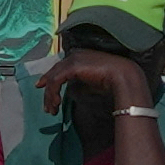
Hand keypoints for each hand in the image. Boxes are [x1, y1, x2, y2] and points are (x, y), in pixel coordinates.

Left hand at [34, 45, 153, 120]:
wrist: (122, 75)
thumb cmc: (112, 79)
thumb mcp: (91, 82)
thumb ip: (79, 83)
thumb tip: (70, 92)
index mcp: (80, 56)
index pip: (60, 67)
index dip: (49, 77)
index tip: (42, 87)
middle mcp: (75, 55)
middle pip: (54, 72)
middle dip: (47, 89)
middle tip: (46, 105)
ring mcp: (73, 59)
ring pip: (53, 77)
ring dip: (50, 95)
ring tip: (52, 109)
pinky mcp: (72, 67)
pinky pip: (56, 80)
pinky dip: (53, 92)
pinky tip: (56, 103)